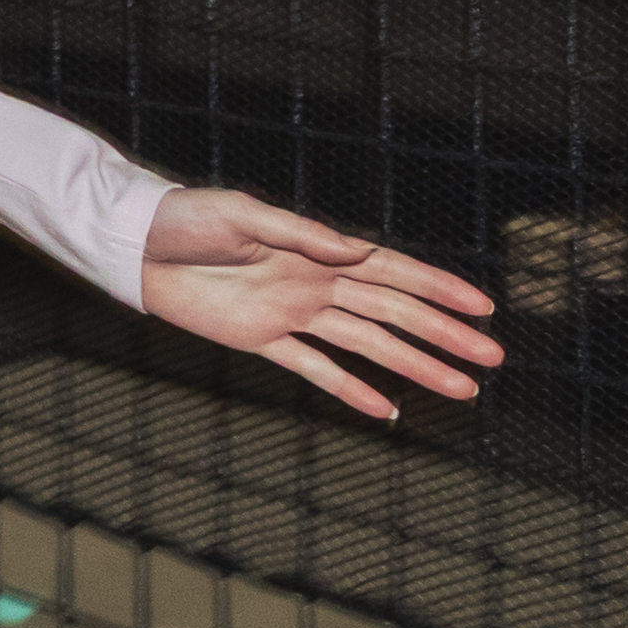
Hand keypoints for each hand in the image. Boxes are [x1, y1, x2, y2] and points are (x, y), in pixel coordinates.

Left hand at [138, 189, 503, 422]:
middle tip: (491, 360)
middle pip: (393, 313)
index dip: (439, 288)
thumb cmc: (187, 218)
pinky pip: (315, 369)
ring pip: (367, 346)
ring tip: (459, 390)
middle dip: (443, 336)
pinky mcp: (262, 340)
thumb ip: (300, 234)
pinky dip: (350, 391)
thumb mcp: (242, 215)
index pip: (393, 271)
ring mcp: (292, 314)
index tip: (482, 308)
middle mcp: (314, 284)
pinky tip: (386, 412)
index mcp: (317, 251)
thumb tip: (356, 248)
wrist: (136, 246)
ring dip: (413, 368)